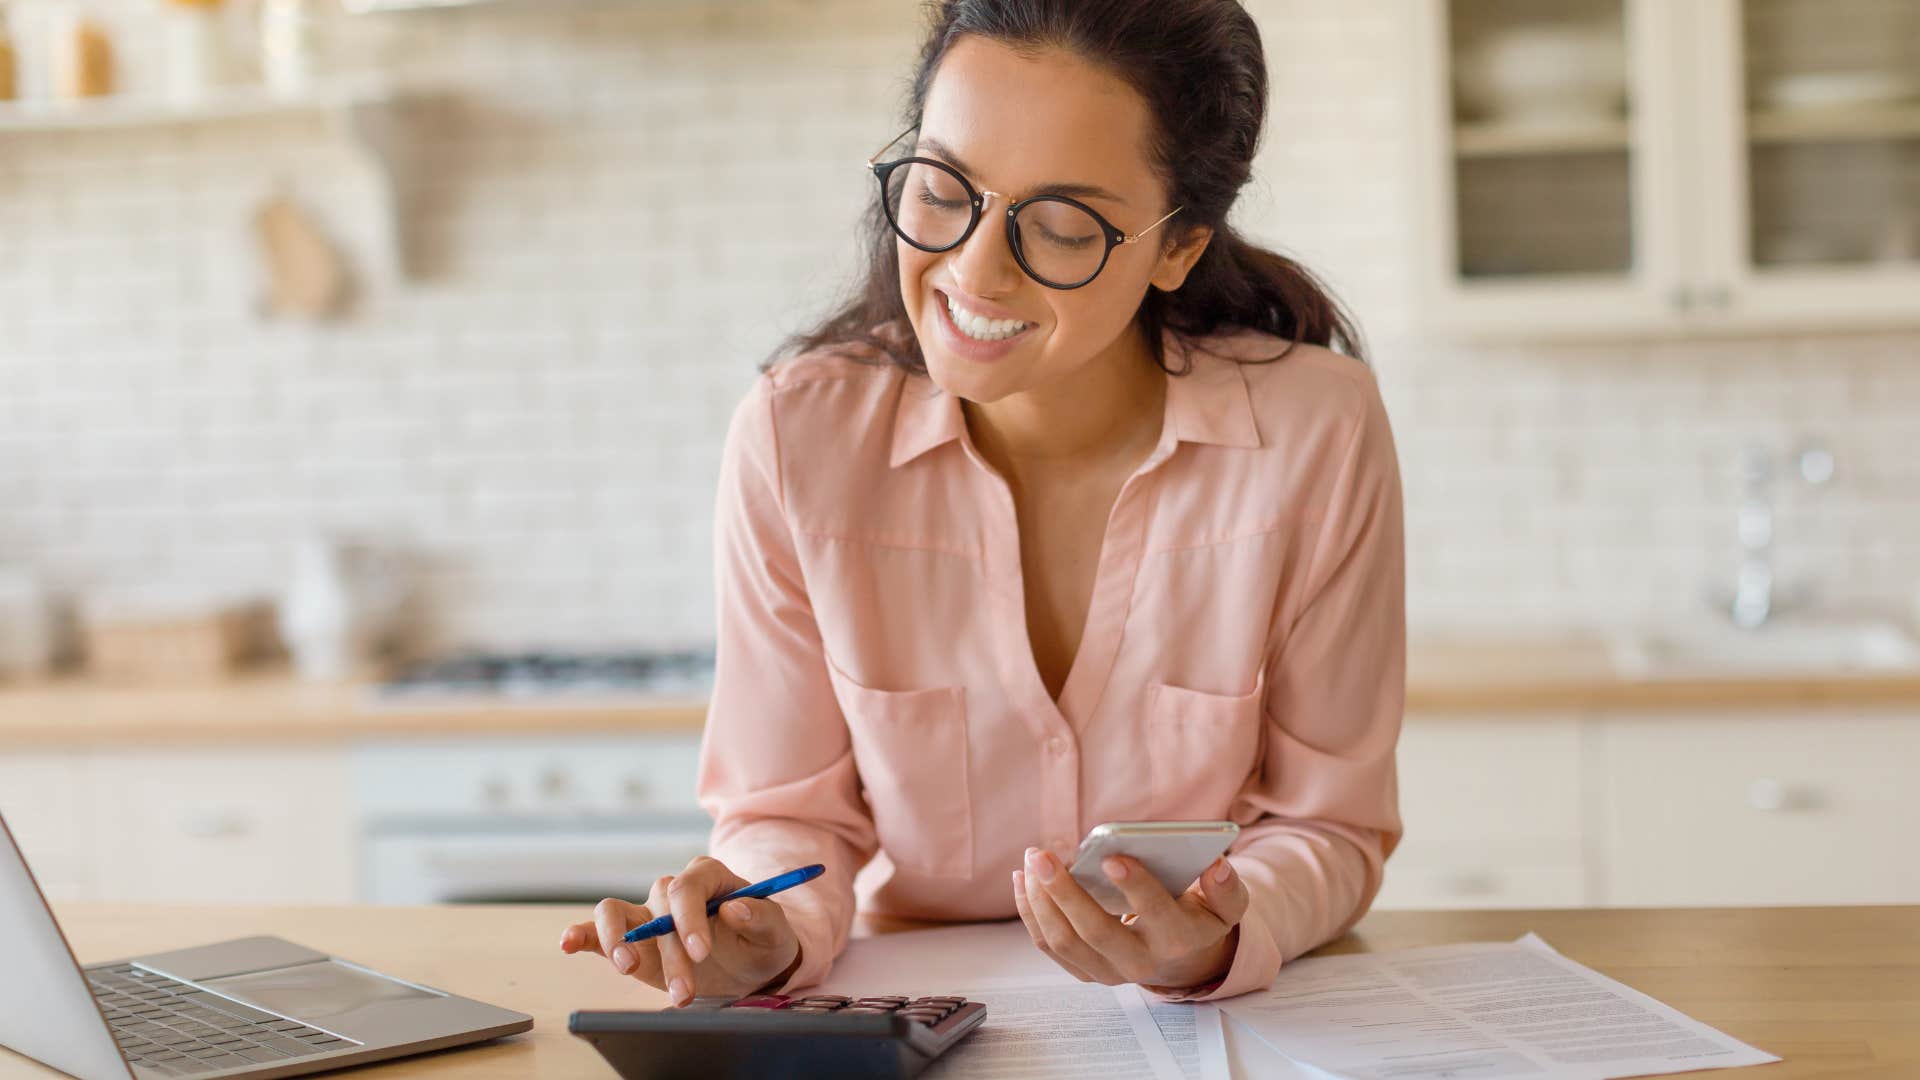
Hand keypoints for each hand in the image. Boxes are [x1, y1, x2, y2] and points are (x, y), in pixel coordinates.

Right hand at [558, 855, 800, 1006]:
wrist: (750, 966)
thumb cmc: (761, 941)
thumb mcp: (774, 931)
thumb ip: (760, 916)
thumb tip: (735, 908)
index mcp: (709, 877)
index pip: (689, 886)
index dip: (690, 916)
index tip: (700, 950)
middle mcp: (673, 891)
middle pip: (657, 908)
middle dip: (669, 952)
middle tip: (685, 992)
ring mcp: (647, 914)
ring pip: (616, 911)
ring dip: (618, 941)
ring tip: (628, 968)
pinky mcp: (630, 940)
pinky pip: (596, 929)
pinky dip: (581, 934)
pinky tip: (568, 943)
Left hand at [1011, 846, 1248, 992]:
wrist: (1182, 960)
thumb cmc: (1197, 917)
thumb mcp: (1226, 905)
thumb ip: (1227, 888)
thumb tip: (1216, 865)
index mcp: (1178, 939)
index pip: (1155, 913)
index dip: (1135, 886)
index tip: (1111, 857)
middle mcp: (1141, 961)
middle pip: (1095, 930)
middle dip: (1064, 891)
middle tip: (1041, 854)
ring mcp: (1108, 971)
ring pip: (1064, 939)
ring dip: (1040, 899)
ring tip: (1032, 860)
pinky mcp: (1085, 971)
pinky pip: (1048, 944)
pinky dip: (1031, 911)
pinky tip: (1023, 880)